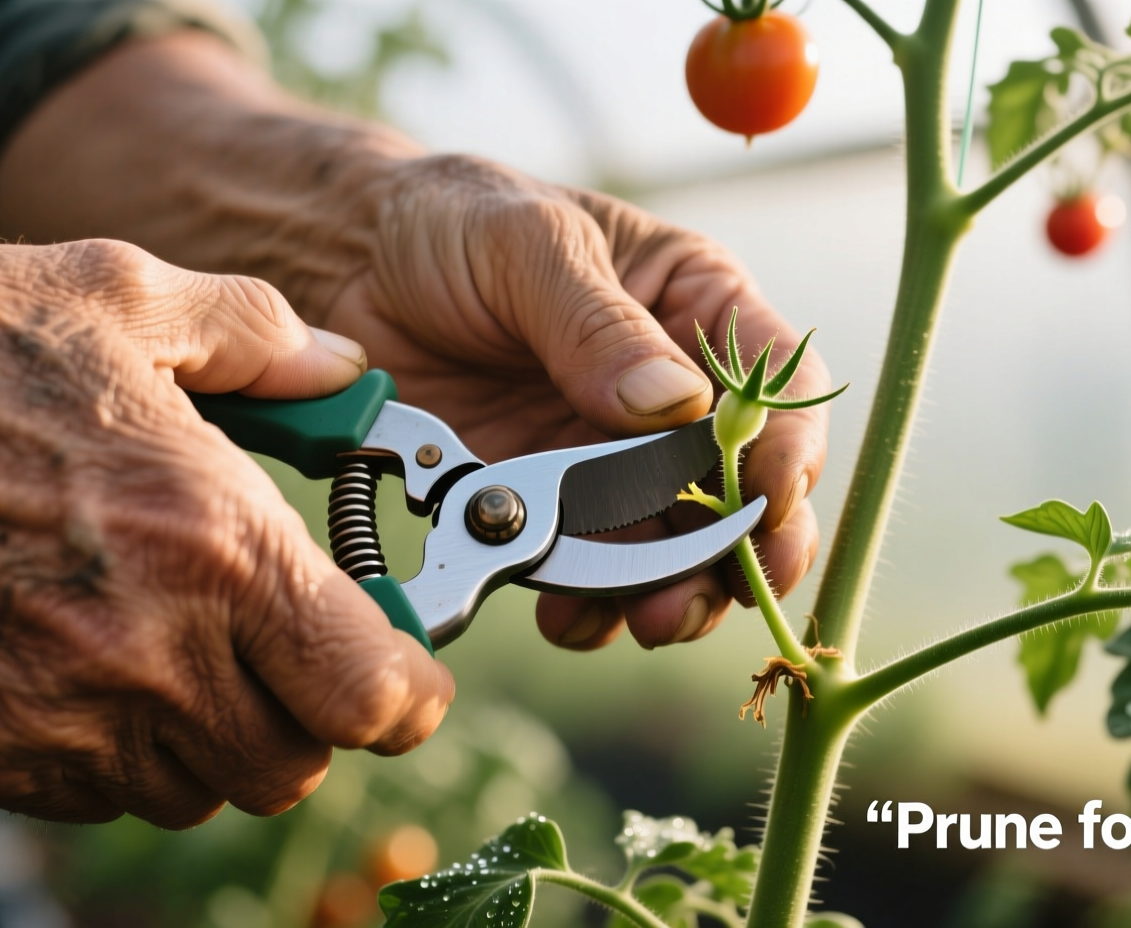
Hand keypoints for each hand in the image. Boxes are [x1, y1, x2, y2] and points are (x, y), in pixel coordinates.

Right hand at [0, 239, 453, 828]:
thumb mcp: (120, 293)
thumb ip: (259, 334)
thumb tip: (341, 369)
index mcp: (215, 541)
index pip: (371, 695)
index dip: (408, 697)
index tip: (403, 673)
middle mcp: (151, 649)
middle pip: (296, 765)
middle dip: (312, 717)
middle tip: (288, 650)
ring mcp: (61, 714)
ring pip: (202, 791)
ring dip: (219, 740)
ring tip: (188, 651)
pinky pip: (102, 797)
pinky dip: (126, 758)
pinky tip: (101, 669)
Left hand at [319, 160, 830, 650]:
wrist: (341, 270)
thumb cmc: (448, 224)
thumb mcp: (526, 245)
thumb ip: (596, 324)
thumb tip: (671, 404)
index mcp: (694, 309)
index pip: (779, 387)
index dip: (789, 449)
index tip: (770, 499)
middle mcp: (669, 398)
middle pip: (742, 492)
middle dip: (741, 553)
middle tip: (718, 591)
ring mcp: (611, 464)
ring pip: (679, 551)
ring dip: (676, 597)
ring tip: (648, 620)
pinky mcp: (549, 512)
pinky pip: (593, 579)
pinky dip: (592, 611)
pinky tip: (566, 616)